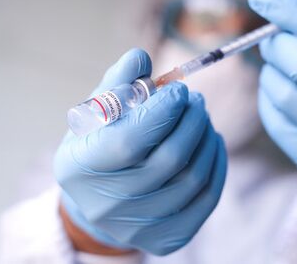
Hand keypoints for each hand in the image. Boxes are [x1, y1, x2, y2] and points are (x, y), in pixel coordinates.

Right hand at [54, 48, 226, 254]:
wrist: (98, 201)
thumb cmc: (99, 145)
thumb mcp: (97, 112)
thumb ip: (118, 83)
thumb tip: (140, 57)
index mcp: (80, 166)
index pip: (129, 140)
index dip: (162, 111)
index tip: (179, 90)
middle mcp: (105, 203)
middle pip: (169, 160)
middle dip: (191, 121)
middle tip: (196, 100)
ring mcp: (137, 227)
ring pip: (193, 178)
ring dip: (206, 138)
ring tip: (202, 118)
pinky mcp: (166, 238)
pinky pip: (206, 198)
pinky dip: (216, 164)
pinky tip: (212, 142)